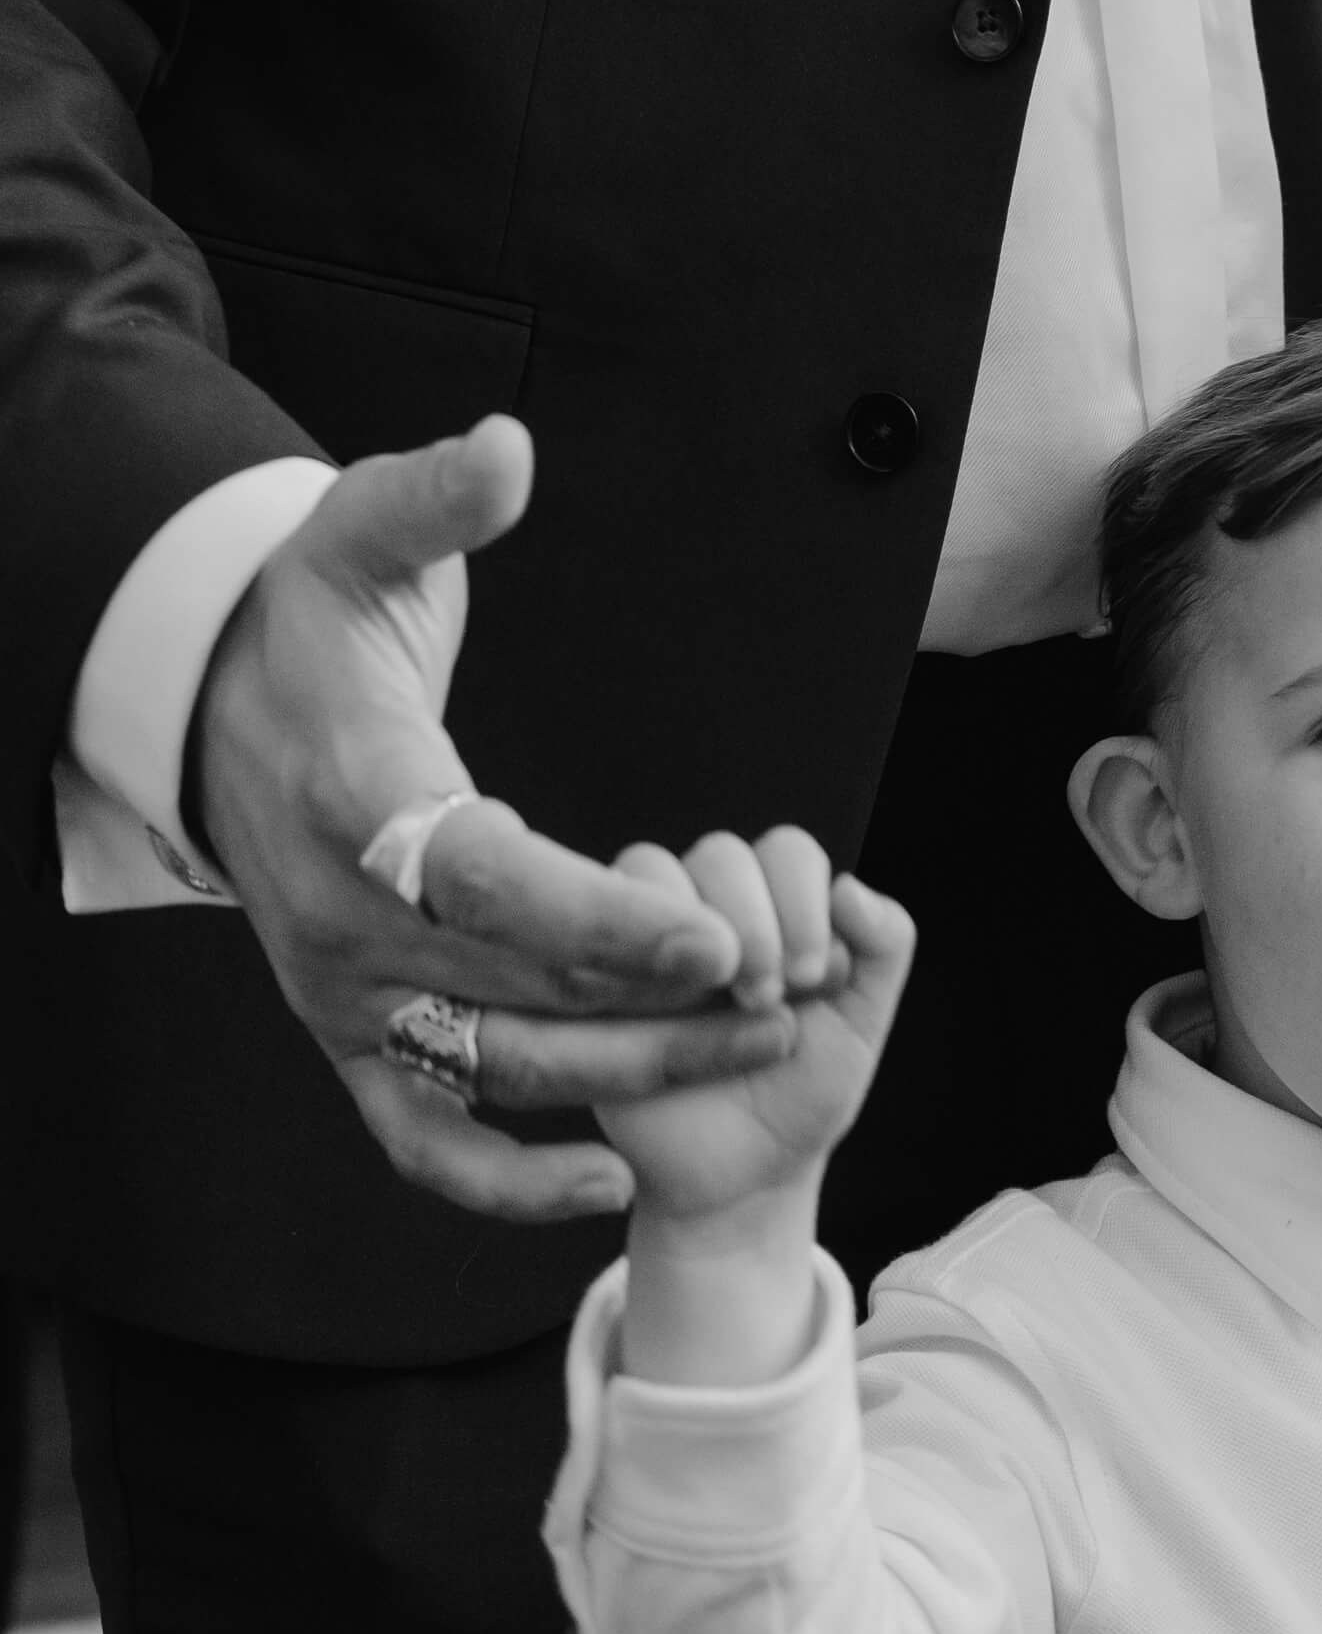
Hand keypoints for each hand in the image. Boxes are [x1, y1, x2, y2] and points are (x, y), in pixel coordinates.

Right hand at [194, 416, 795, 1221]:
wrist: (217, 710)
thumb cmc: (315, 622)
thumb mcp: (360, 533)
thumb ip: (438, 496)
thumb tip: (509, 447)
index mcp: (360, 804)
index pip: (490, 884)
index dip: (601, 920)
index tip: (708, 936)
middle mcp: (347, 923)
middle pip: (522, 992)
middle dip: (663, 1004)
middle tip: (792, 994)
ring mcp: (345, 996)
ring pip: (500, 1072)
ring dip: (630, 1079)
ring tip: (757, 1048)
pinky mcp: (349, 1040)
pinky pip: (423, 1143)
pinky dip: (509, 1183)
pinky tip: (613, 1186)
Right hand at [595, 832, 914, 1221]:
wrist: (736, 1177)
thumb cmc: (800, 1095)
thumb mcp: (862, 1025)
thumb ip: (884, 947)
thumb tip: (851, 886)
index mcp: (778, 904)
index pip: (786, 851)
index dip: (802, 900)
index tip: (815, 977)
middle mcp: (711, 907)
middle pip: (722, 854)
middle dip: (754, 920)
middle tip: (769, 996)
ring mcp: (647, 937)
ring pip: (651, 871)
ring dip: (695, 930)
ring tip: (724, 1006)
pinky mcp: (594, 971)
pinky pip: (598, 924)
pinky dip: (636, 955)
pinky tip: (667, 1013)